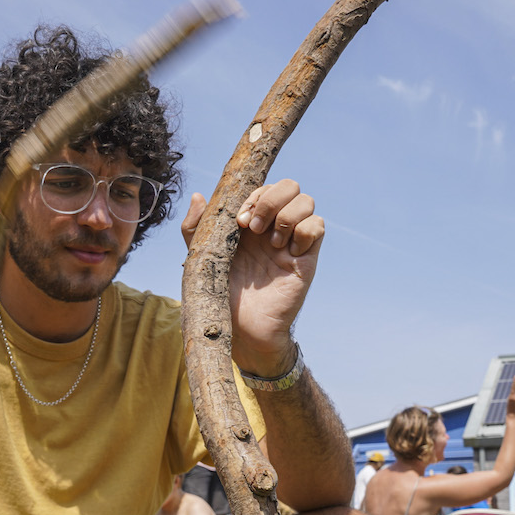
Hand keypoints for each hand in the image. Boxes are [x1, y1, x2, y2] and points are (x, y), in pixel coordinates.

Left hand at [182, 179, 322, 377]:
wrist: (241, 328)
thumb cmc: (221, 295)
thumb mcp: (201, 257)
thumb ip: (195, 227)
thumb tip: (197, 196)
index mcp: (250, 222)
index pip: (264, 185)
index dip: (255, 194)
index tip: (240, 221)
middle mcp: (273, 227)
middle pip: (290, 185)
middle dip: (272, 199)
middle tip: (255, 228)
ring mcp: (292, 241)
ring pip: (307, 201)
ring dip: (287, 216)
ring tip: (272, 243)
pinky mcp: (306, 258)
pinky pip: (318, 226)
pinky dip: (304, 232)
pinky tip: (287, 252)